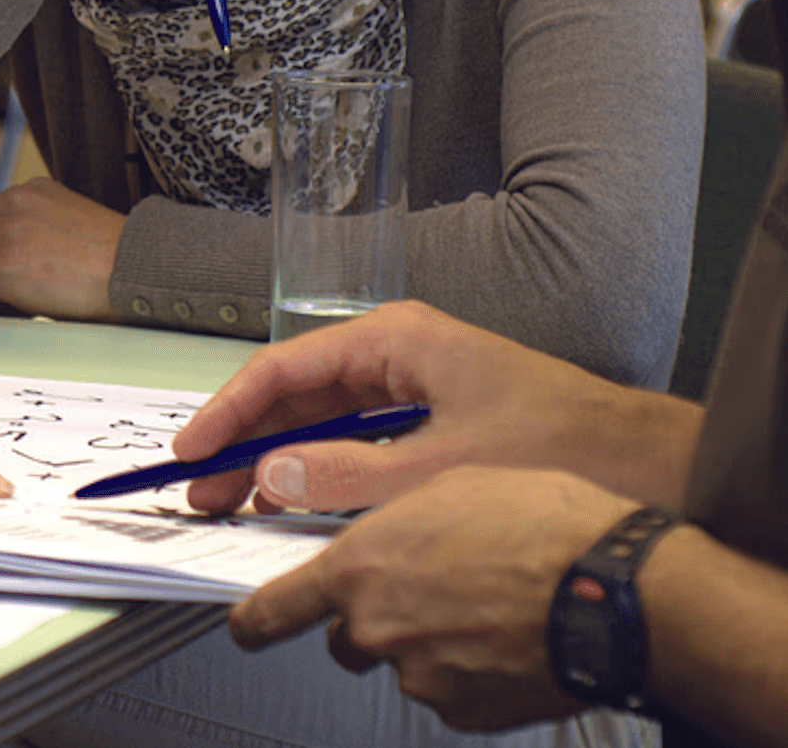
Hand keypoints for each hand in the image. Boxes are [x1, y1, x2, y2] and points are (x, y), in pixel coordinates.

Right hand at [167, 301, 695, 516]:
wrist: (646, 463)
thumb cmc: (564, 446)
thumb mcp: (439, 468)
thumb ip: (347, 475)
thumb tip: (270, 477)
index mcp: (395, 340)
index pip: (282, 370)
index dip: (228, 415)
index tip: (193, 452)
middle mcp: (398, 351)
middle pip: (295, 394)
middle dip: (244, 444)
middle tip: (204, 490)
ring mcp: (415, 380)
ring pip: (321, 417)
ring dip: (277, 459)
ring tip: (237, 500)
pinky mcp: (431, 412)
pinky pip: (355, 434)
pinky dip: (320, 467)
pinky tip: (298, 499)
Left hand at [229, 465, 633, 732]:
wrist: (618, 591)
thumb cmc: (544, 527)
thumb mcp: (444, 485)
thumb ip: (386, 521)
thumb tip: (378, 537)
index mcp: (359, 569)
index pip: (274, 610)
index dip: (254, 619)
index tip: (245, 625)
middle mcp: (378, 629)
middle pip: (347, 635)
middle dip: (374, 617)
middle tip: (430, 589)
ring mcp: (423, 677)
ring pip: (403, 661)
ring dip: (427, 642)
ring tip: (483, 606)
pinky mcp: (468, 712)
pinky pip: (451, 691)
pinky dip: (468, 671)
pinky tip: (505, 637)